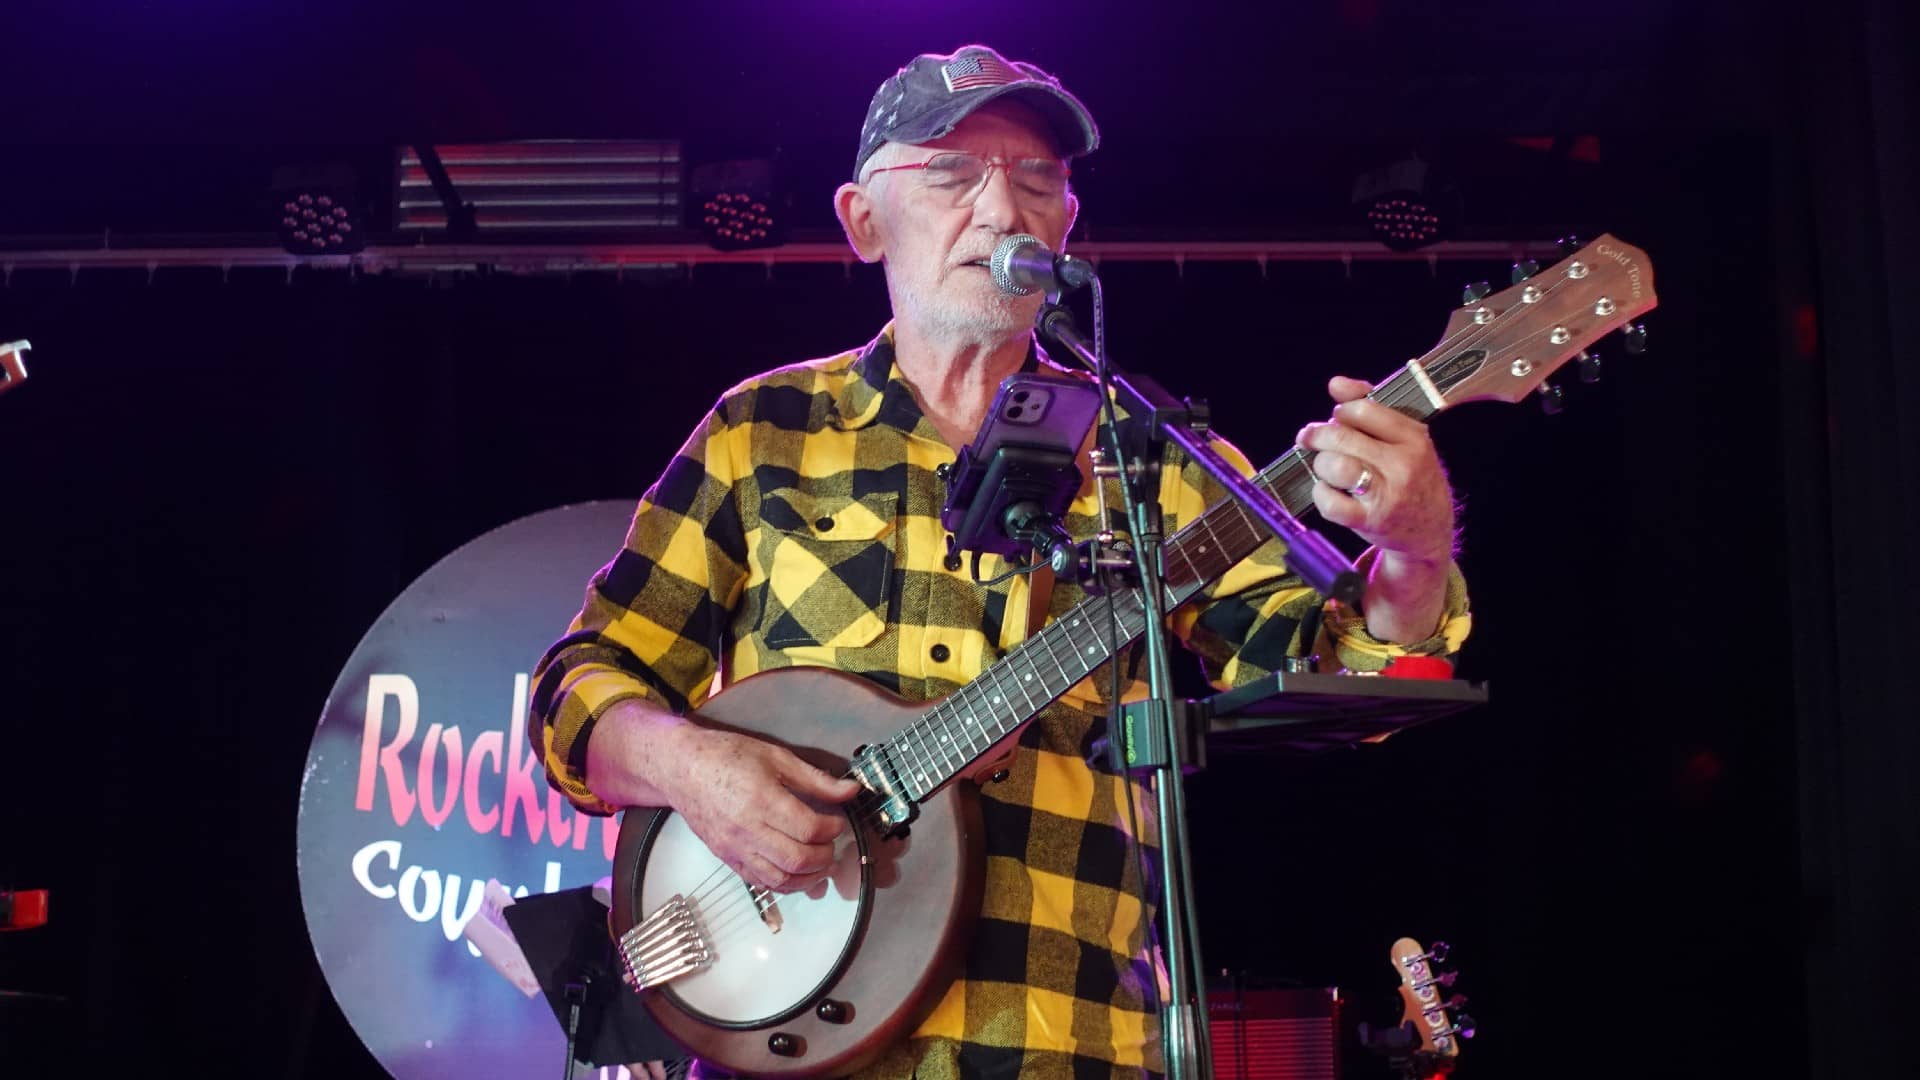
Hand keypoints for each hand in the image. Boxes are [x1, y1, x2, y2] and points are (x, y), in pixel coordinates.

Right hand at [654, 724, 863, 893]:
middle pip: (798, 859)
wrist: (681, 768)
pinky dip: (785, 884)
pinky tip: (797, 873)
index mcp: (762, 799)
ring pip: (780, 879)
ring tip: (822, 865)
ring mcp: (735, 848)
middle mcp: (747, 829)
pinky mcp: (726, 858)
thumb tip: (851, 791)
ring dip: (809, 878)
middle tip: (833, 846)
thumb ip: (816, 779)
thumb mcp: (776, 757)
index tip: (838, 822)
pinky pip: (760, 882)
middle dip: (825, 857)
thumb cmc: (726, 756)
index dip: (833, 829)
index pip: (808, 828)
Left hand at [1295, 376, 1455, 565]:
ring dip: (1320, 464)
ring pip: (1334, 465)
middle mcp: (1402, 464)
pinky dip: (1321, 493)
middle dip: (1318, 435)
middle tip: (1311, 439)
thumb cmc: (1413, 478)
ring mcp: (1386, 494)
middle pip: (1342, 436)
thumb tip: (1336, 383)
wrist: (1430, 528)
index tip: (1336, 419)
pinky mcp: (1369, 520)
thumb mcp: (1405, 439)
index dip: (1341, 412)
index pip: (1364, 409)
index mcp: (1414, 437)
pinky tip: (1327, 490)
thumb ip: (1371, 407)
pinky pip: (1330, 502)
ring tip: (1325, 467)